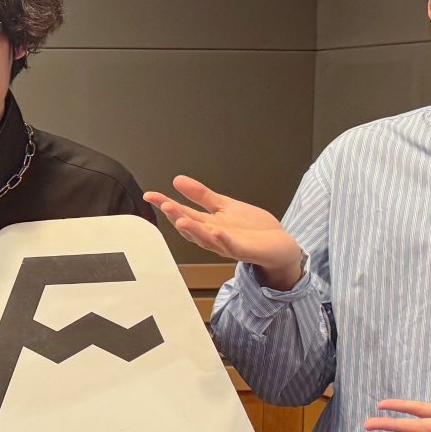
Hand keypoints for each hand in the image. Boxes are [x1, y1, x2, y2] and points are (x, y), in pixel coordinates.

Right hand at [144, 175, 304, 288]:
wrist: (280, 245)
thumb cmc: (253, 229)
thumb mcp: (225, 206)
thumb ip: (202, 195)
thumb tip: (178, 180)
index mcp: (208, 224)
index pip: (183, 212)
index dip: (166, 204)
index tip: (150, 195)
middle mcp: (214, 236)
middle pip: (191, 228)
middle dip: (177, 217)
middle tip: (165, 206)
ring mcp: (228, 244)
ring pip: (206, 239)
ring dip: (194, 231)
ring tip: (182, 220)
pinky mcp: (246, 250)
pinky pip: (232, 247)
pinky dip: (224, 240)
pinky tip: (217, 231)